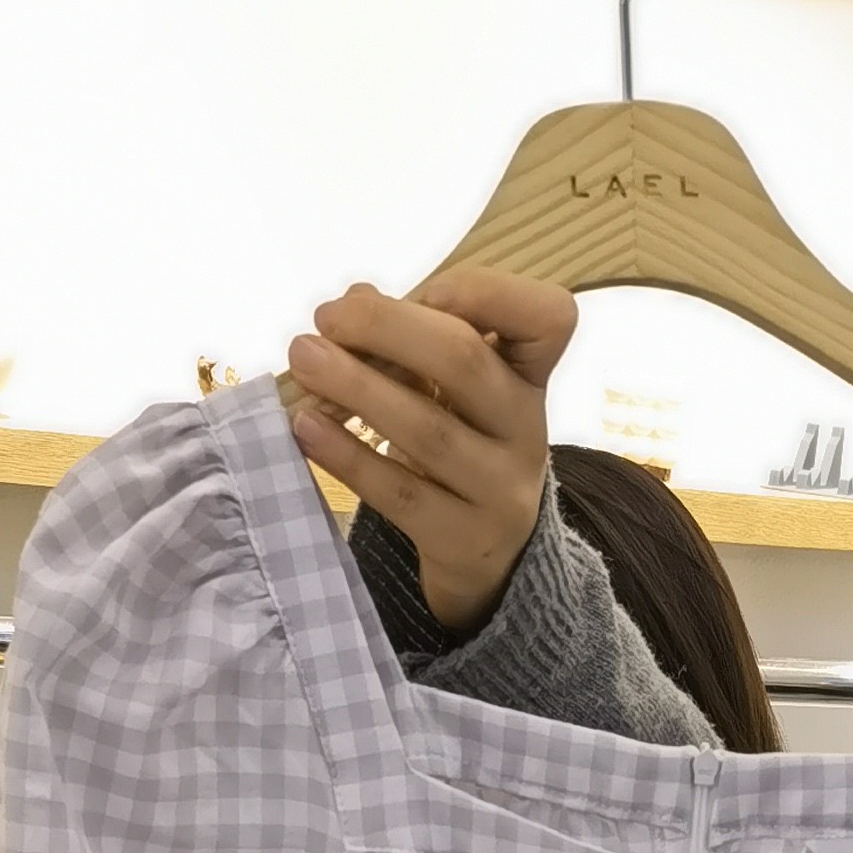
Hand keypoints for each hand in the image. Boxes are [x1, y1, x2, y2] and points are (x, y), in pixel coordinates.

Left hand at [286, 269, 579, 631]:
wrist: (486, 561)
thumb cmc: (460, 450)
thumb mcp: (452, 393)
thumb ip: (411, 340)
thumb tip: (354, 299)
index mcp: (529, 378)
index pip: (549, 318)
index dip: (486, 291)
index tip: (424, 291)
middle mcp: (527, 431)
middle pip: (465, 360)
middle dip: (385, 327)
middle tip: (325, 320)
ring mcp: (501, 491)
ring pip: (428, 428)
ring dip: (355, 386)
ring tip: (303, 361)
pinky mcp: (464, 541)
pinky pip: (401, 494)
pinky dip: (347, 456)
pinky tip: (307, 429)